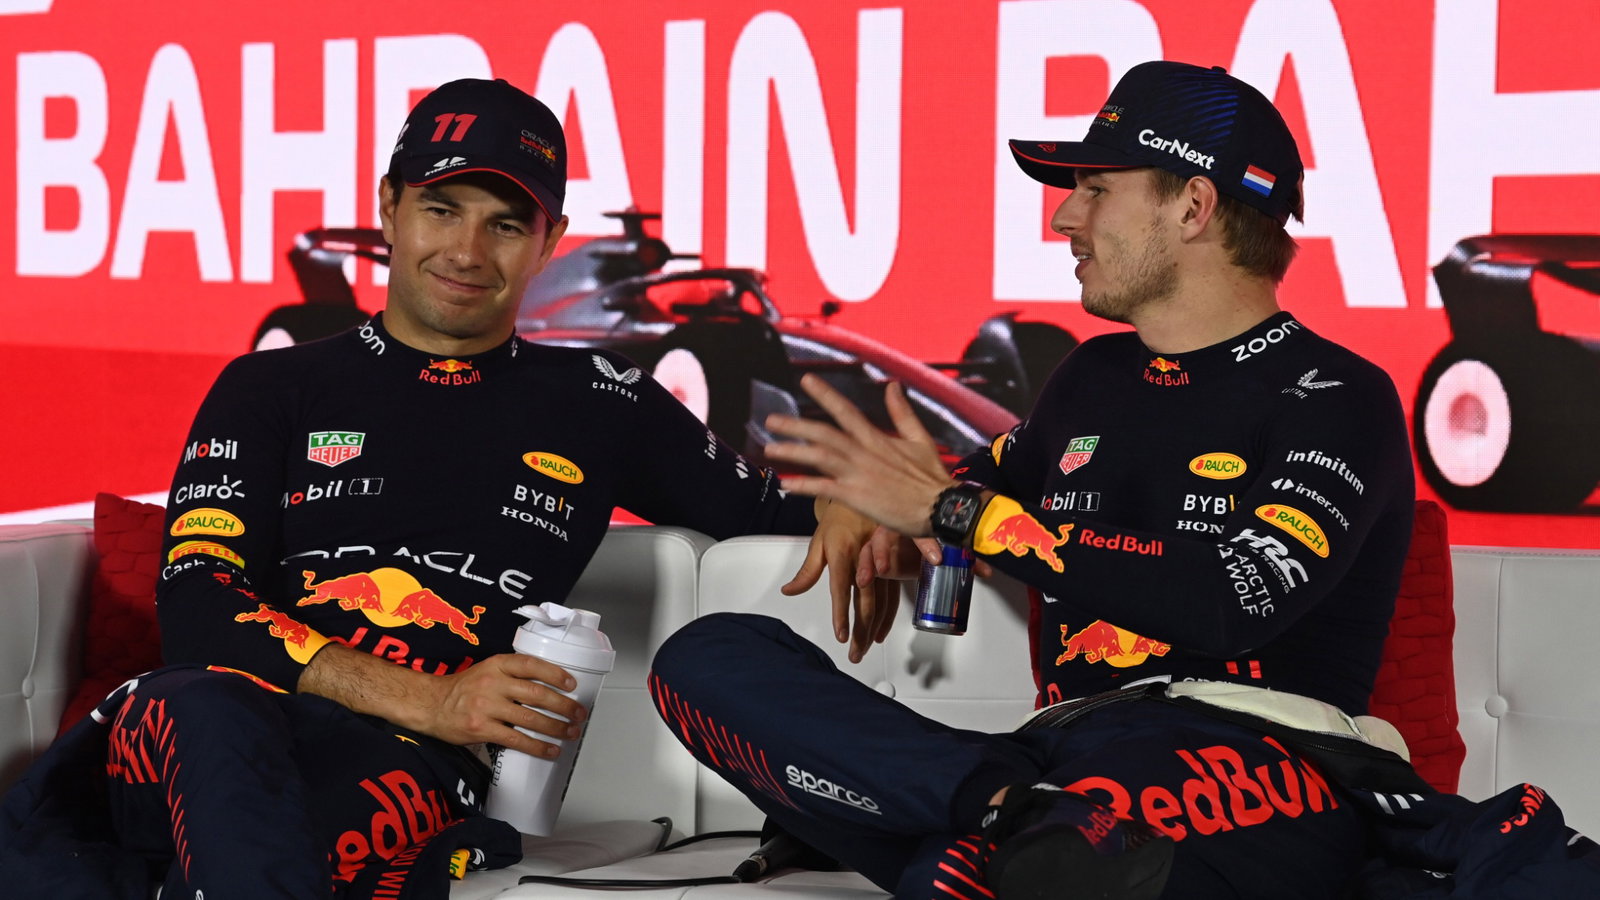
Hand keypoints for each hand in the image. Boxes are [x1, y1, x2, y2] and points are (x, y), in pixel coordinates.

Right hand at [419, 653, 588, 757]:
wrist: (430, 704)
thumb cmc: (463, 689)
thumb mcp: (487, 670)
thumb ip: (512, 675)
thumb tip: (548, 687)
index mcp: (497, 665)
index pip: (532, 665)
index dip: (555, 674)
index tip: (572, 684)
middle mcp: (492, 683)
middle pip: (537, 694)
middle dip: (563, 705)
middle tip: (579, 713)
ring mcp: (486, 707)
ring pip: (530, 718)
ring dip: (555, 727)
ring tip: (571, 732)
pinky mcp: (481, 729)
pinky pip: (516, 739)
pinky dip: (537, 746)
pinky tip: (550, 750)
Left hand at [765, 375, 951, 536]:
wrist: (940, 507)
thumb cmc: (932, 478)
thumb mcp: (920, 439)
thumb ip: (902, 412)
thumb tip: (893, 385)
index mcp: (877, 438)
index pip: (845, 411)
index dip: (824, 394)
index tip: (806, 380)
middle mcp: (863, 453)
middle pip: (823, 433)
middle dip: (795, 425)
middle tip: (771, 420)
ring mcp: (858, 475)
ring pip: (819, 458)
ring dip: (793, 452)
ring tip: (770, 449)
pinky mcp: (857, 497)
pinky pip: (824, 489)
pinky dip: (804, 485)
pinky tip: (786, 484)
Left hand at [783, 499, 892, 662]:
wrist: (864, 496)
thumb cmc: (838, 519)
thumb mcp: (818, 542)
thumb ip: (807, 571)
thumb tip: (789, 591)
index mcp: (843, 552)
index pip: (841, 589)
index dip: (841, 614)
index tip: (841, 635)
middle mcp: (864, 559)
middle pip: (865, 602)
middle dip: (860, 631)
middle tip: (854, 654)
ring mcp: (882, 563)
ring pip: (881, 602)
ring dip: (873, 629)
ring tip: (864, 649)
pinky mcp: (893, 566)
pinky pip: (892, 596)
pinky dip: (887, 617)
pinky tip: (880, 633)